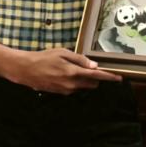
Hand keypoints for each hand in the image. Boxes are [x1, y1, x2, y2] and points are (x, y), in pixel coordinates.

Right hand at [6, 48, 121, 94]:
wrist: (26, 70)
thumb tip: (95, 66)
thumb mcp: (63, 53)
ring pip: (82, 87)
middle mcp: (71, 84)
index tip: (119, 78)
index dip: (109, 77)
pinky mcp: (60, 93)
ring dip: (83, 80)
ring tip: (72, 68)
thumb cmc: (44, 58)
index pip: (96, 77)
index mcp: (74, 73)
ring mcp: (65, 91)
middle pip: (91, 84)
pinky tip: (64, 74)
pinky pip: (73, 89)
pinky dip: (74, 82)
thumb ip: (80, 60)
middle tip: (90, 67)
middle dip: (95, 78)